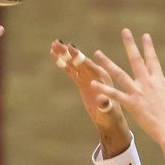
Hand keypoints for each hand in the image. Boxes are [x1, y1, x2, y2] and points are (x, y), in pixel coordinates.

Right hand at [50, 39, 130, 158]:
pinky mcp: (83, 83)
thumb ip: (105, 105)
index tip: (70, 47)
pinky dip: (64, 65)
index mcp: (103, 78)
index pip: (89, 65)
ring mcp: (89, 78)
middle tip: (57, 42)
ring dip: (64, 55)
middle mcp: (96, 75)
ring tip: (53, 45)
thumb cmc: (111, 117)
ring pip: (75, 65)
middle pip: (80, 61)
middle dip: (68, 52)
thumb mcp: (108, 112)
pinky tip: (55, 56)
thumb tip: (102, 99)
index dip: (79, 57)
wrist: (110, 121)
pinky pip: (72, 72)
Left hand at [90, 30, 164, 164]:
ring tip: (97, 53)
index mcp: (158, 80)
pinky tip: (93, 83)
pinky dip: (104, 89)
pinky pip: (114, 95)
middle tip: (125, 31)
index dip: (148, 47)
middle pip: (136, 59)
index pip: (152, 59)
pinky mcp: (131, 104)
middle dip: (130, 44)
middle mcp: (147, 83)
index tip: (144, 35)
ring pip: (119, 74)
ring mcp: (138, 92)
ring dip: (107, 63)